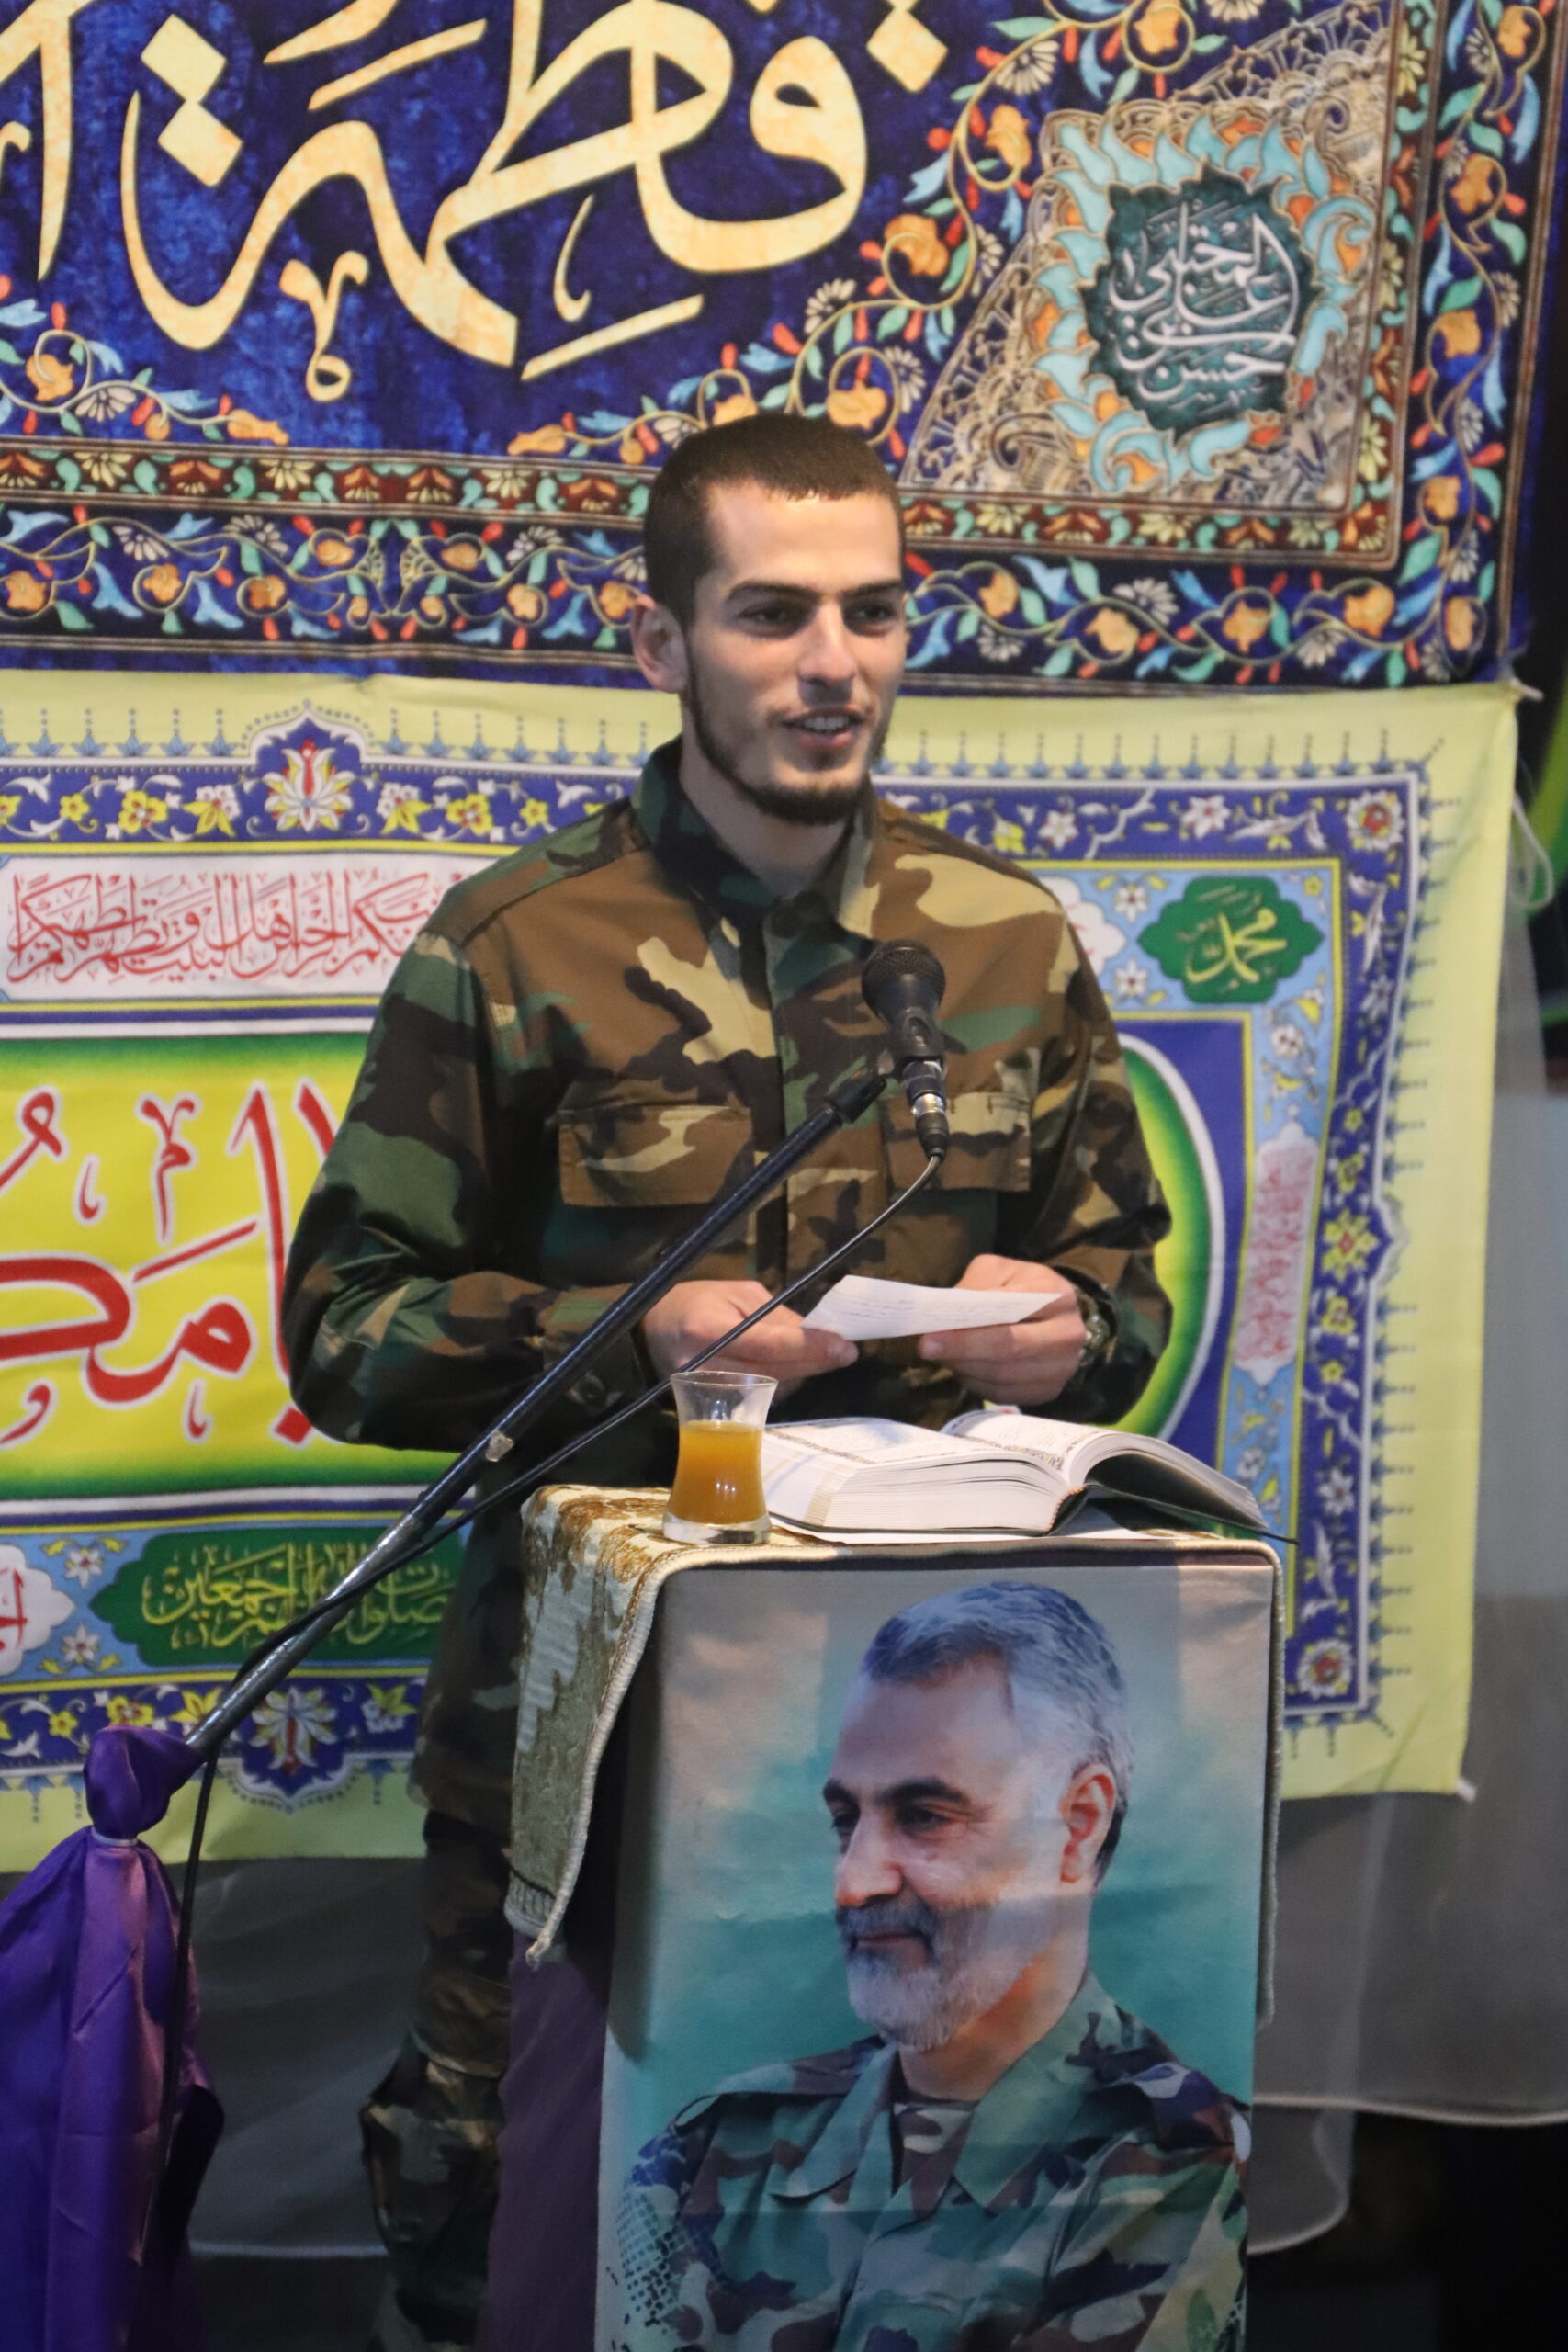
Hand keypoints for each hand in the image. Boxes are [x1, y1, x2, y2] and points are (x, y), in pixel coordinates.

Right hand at [642, 1279, 857, 1393]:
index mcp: (709, 1329)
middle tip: (845, 1353)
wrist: (650, 1327)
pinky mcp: (707, 1404)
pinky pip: (756, 1398)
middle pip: (773, 1372)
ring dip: (800, 1374)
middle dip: (814, 1362)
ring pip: (768, 1389)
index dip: (809, 1347)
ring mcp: (703, 1390)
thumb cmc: (697, 1301)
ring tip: (820, 1356)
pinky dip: (780, 1383)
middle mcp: (704, 1364)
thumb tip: (815, 1335)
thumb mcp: (738, 1294)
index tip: (845, 1347)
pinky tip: (791, 1368)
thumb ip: (775, 1316)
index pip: (769, 1345)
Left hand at [916, 1255, 1086, 1406]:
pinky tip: (964, 1370)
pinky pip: (1005, 1394)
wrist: (1055, 1316)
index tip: (929, 1335)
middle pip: (1008, 1349)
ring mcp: (1063, 1367)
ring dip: (966, 1368)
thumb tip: (946, 1315)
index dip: (968, 1327)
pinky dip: (977, 1384)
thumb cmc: (1020, 1288)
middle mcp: (1068, 1333)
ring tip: (944, 1356)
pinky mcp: (1050, 1390)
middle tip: (926, 1349)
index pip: (1008, 1314)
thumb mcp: (999, 1272)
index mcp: (1056, 1295)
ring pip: (1003, 1376)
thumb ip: (975, 1287)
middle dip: (961, 1350)